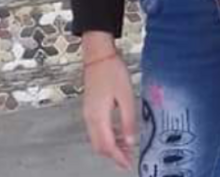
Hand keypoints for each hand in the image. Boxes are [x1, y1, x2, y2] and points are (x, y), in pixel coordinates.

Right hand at [82, 52, 136, 169]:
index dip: (118, 157)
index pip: (107, 146)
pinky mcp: (90, 107)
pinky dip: (107, 136)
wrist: (98, 55)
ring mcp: (88, 113)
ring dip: (111, 146)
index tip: (128, 164)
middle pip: (99, 146)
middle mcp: (90, 118)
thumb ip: (128, 120)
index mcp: (98, 117)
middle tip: (129, 158)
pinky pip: (96, 129)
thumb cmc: (112, 71)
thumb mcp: (125, 96)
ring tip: (127, 146)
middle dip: (114, 155)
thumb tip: (130, 140)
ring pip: (97, 139)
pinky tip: (118, 132)